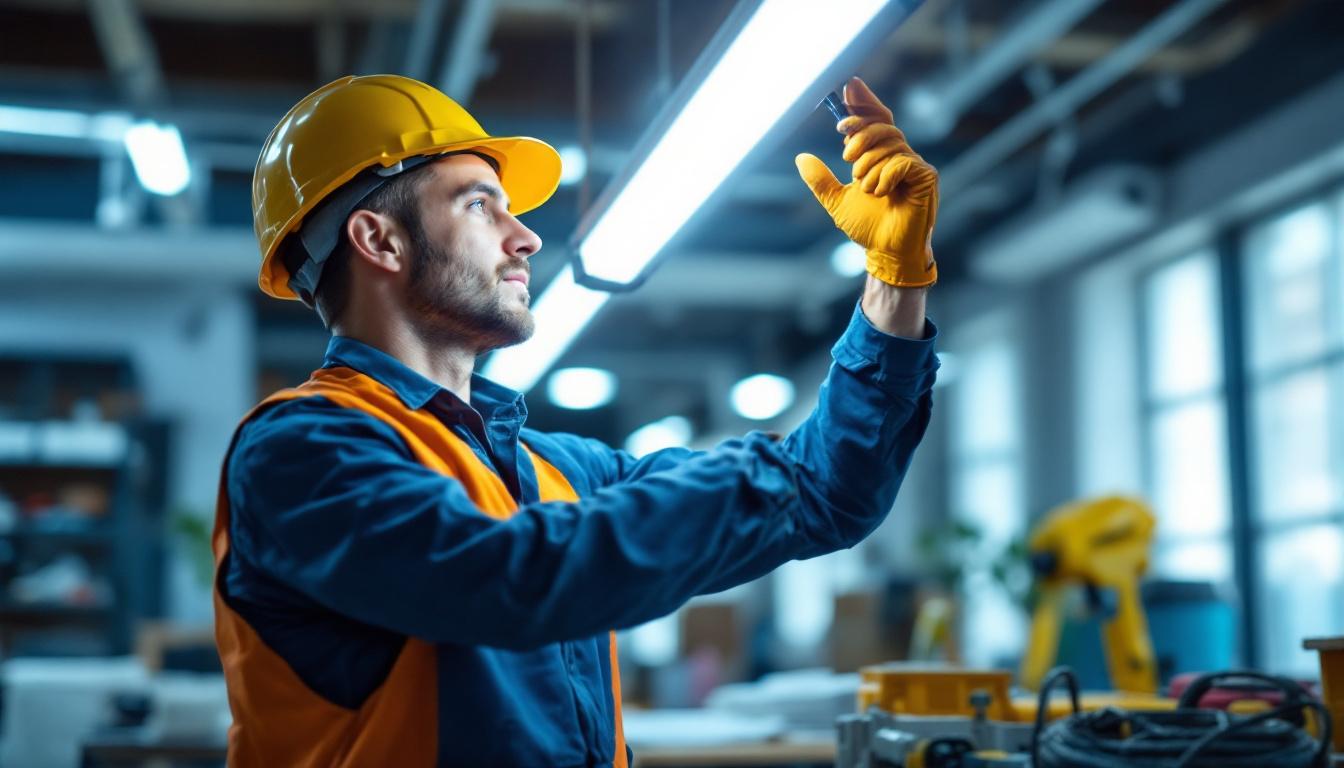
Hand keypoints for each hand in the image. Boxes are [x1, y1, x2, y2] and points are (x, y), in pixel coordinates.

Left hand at [796, 77, 938, 287]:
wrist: (885, 251)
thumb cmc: (868, 227)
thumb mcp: (836, 200)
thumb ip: (820, 180)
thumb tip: (801, 158)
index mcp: (883, 157)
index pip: (877, 119)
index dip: (864, 101)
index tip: (847, 88)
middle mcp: (901, 156)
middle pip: (882, 126)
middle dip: (860, 135)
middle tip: (845, 156)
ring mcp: (916, 165)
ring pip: (890, 143)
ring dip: (869, 165)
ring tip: (865, 187)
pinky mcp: (926, 177)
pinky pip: (902, 162)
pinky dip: (884, 176)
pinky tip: (881, 193)